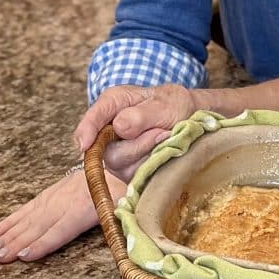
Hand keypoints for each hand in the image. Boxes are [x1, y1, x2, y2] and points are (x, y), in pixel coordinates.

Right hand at [0, 168, 125, 263]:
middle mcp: (71, 196)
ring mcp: (62, 191)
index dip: (45, 240)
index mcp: (90, 202)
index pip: (64, 226)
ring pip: (33, 214)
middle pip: (42, 222)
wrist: (126, 150)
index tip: (25, 254)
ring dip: (11, 231)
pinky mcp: (57, 188)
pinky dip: (14, 217)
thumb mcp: (134, 194)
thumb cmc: (131, 179)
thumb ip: (126, 209)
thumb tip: (124, 225)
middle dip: (18, 240)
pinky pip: (33, 204)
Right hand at [73, 83, 197, 178]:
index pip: (94, 117)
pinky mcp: (127, 169)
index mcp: (114, 103)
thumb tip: (119, 126)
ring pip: (122, 165)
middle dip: (138, 144)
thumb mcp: (164, 103)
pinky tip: (163, 151)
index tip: (85, 144)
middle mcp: (109, 129)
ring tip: (166, 137)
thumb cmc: (175, 106)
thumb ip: (141, 115)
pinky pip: (135, 175)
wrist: (193, 121)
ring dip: (148, 153)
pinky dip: (152, 164)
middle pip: (108, 149)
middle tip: (163, 132)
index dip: (86, 130)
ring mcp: (117, 152)